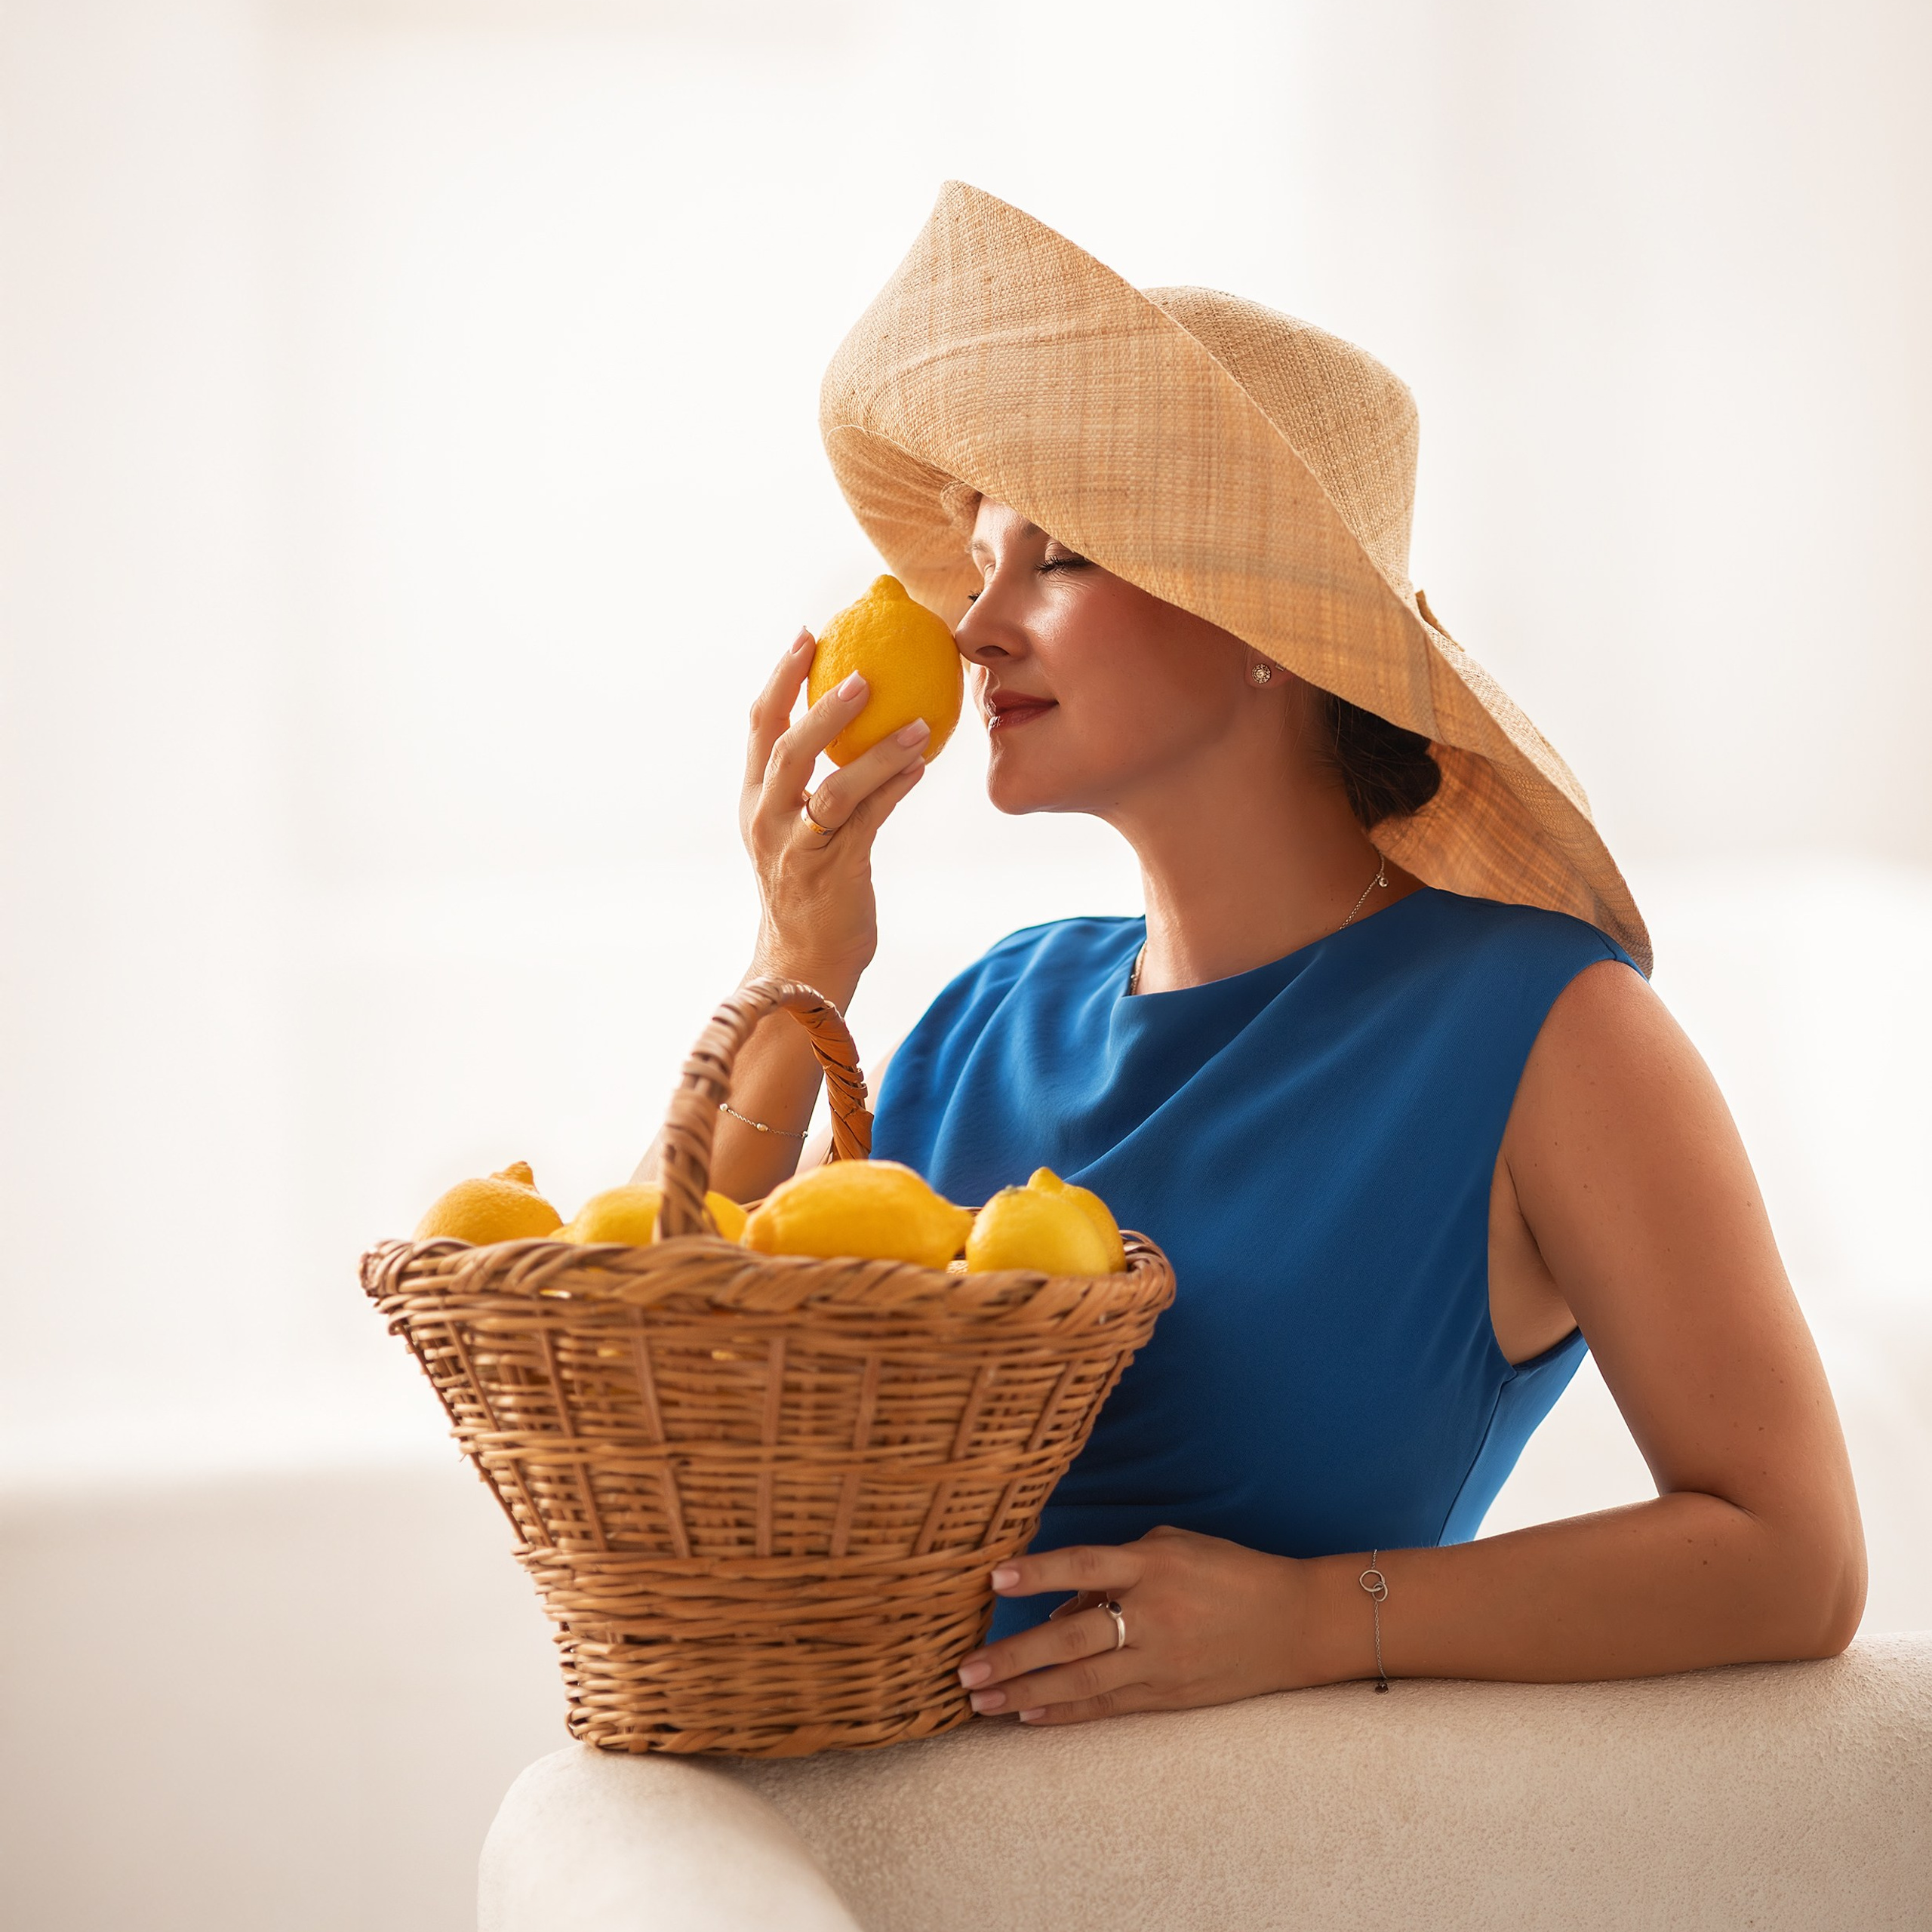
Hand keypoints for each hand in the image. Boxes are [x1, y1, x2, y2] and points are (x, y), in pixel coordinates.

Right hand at [741, 628, 930, 1001]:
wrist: (803, 962)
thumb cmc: (811, 885)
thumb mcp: (799, 828)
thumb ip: (815, 780)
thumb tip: (859, 720)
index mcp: (754, 800)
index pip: (760, 727)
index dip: (780, 679)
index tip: (807, 635)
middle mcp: (767, 819)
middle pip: (788, 750)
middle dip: (823, 707)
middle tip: (863, 673)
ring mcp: (798, 847)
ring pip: (834, 788)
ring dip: (878, 752)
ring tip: (917, 724)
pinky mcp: (834, 871)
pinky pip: (869, 821)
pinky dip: (895, 789)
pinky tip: (921, 764)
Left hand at [955, 1525, 1321, 1726]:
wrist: (1293, 1622)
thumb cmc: (1227, 1572)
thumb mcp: (1173, 1548)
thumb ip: (1114, 1569)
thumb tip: (1059, 1604)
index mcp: (1153, 1566)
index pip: (1085, 1563)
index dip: (1038, 1573)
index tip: (993, 1579)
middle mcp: (1154, 1615)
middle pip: (1073, 1639)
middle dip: (1014, 1656)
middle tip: (964, 1670)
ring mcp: (1161, 1661)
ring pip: (1083, 1682)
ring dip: (1026, 1693)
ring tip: (980, 1701)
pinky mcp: (1169, 1696)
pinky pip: (1108, 1707)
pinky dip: (1065, 1712)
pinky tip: (1028, 1717)